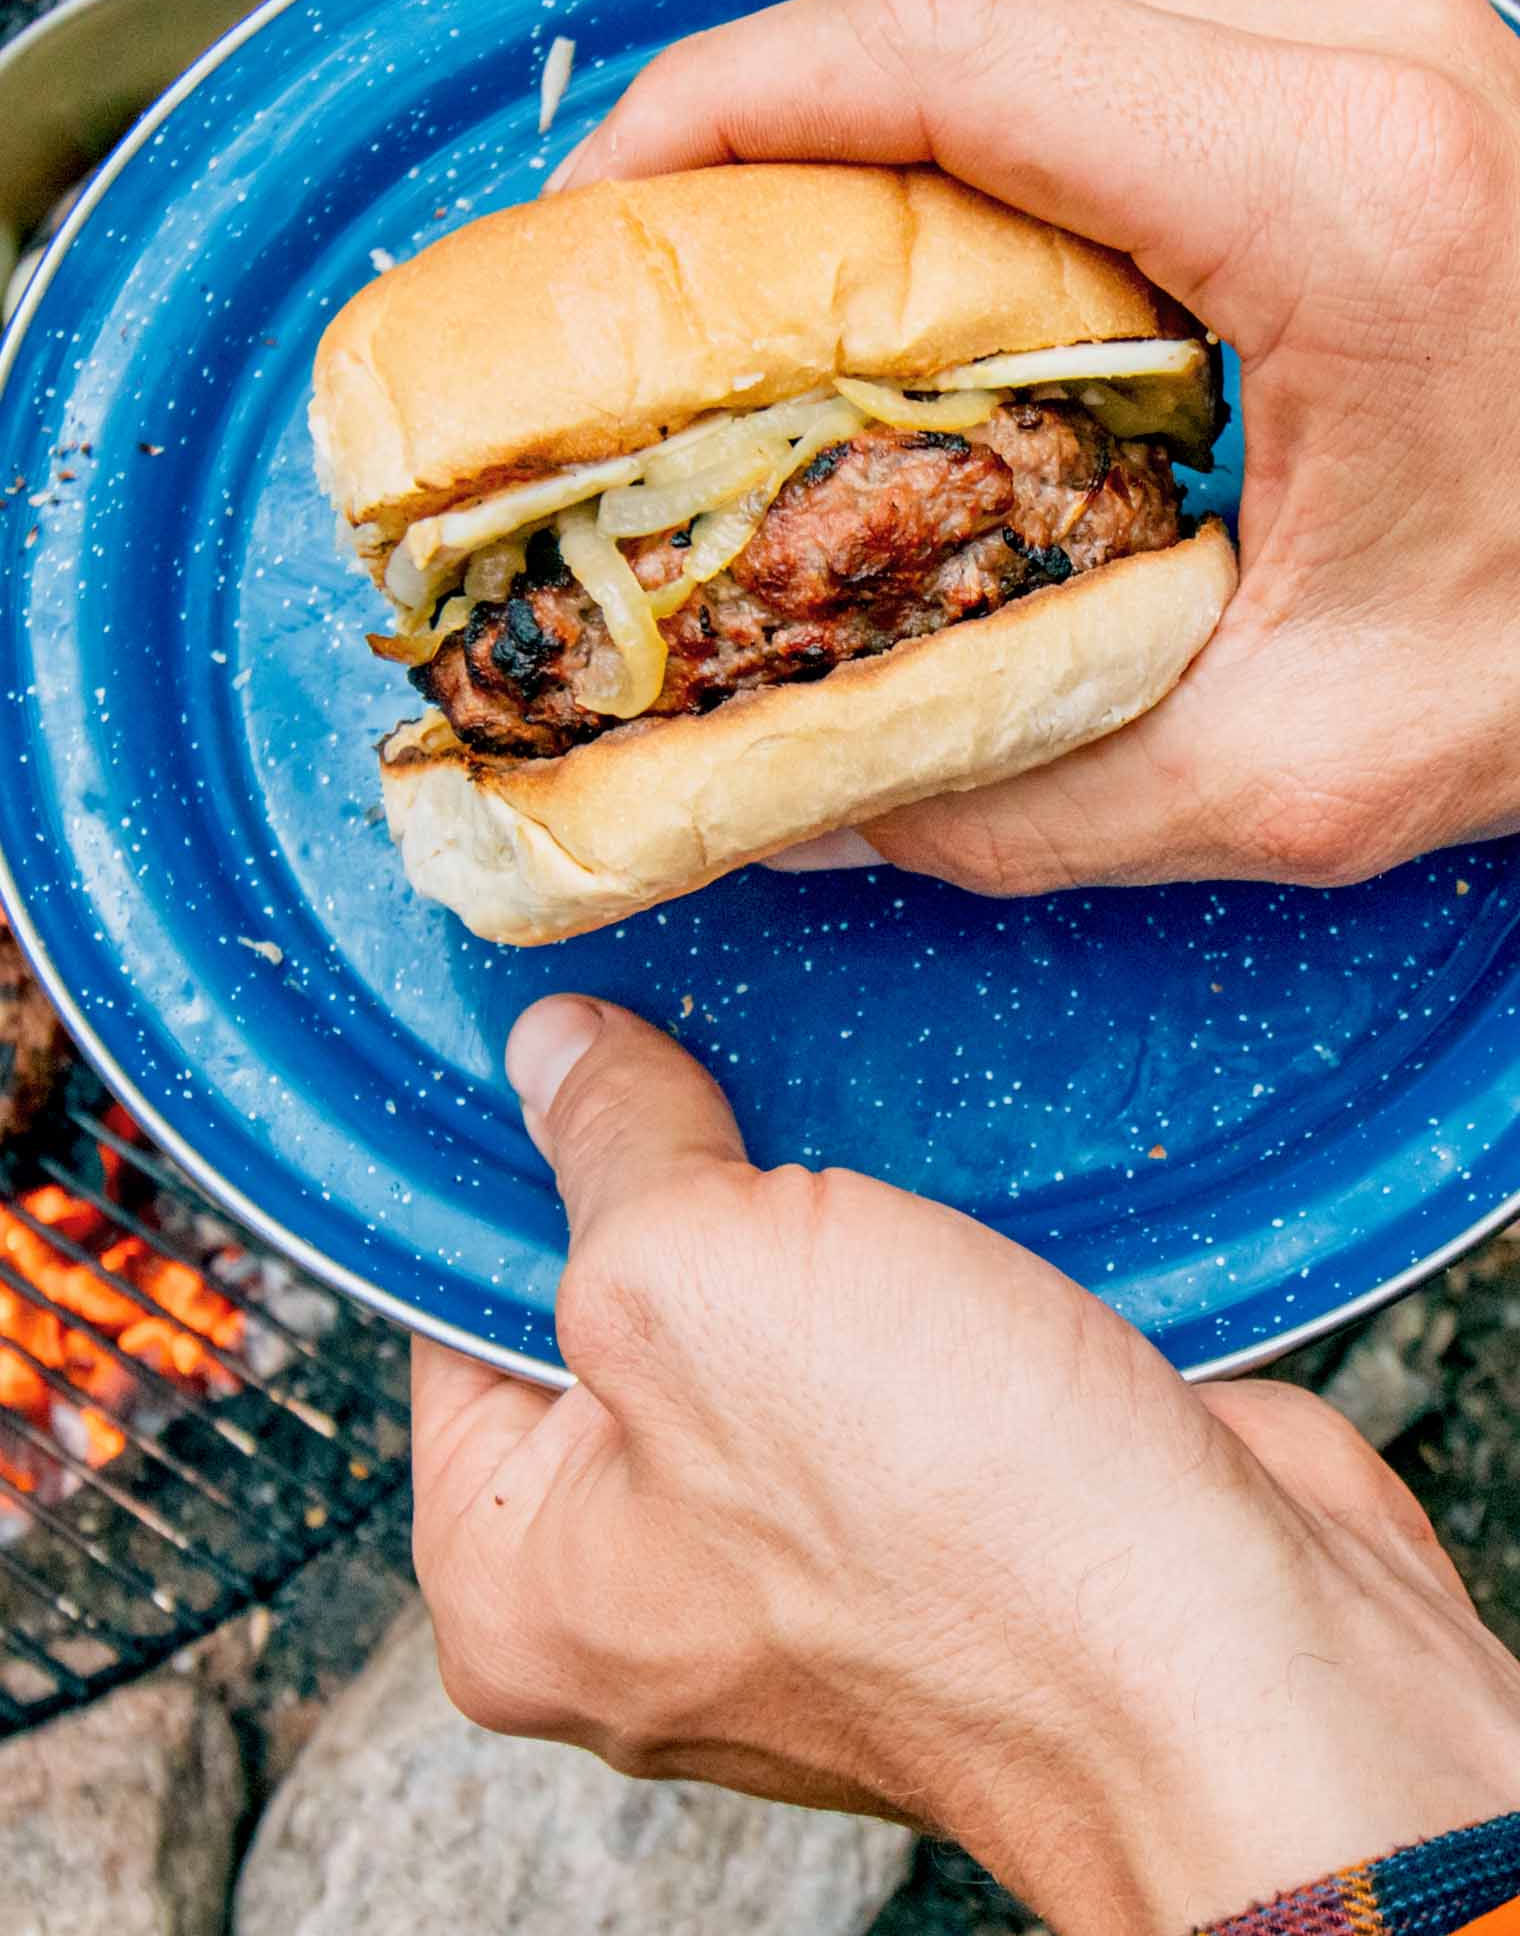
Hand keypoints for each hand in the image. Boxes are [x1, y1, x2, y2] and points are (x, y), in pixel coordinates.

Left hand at [413, 996, 1519, 1935]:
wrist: (1236, 1660)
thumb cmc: (949, 1531)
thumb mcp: (698, 1278)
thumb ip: (606, 1149)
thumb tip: (555, 1057)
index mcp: (524, 1575)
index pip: (455, 1315)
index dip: (512, 1161)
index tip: (567, 1035)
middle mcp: (653, 1578)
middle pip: (617, 1304)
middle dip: (675, 1171)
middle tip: (717, 1047)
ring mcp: (808, 1549)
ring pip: (769, 1305)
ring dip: (815, 1200)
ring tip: (845, 1105)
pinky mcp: (944, 1501)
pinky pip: (889, 1335)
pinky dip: (918, 1248)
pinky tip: (943, 1165)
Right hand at [545, 0, 1519, 897]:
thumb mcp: (1289, 770)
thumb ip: (1015, 800)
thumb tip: (800, 807)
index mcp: (1330, 195)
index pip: (940, 56)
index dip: (717, 112)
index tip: (593, 225)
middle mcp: (1348, 58)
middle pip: (950, 20)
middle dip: (756, 138)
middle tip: (645, 296)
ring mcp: (1362, 40)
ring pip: (1018, 28)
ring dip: (860, 145)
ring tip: (755, 300)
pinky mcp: (1361, 71)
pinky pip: (1101, 67)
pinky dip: (974, 156)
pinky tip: (919, 288)